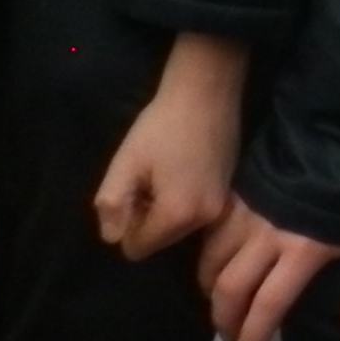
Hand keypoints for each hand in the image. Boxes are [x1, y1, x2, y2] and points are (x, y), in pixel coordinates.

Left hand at [93, 33, 248, 259]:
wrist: (207, 92)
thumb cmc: (161, 126)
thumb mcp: (126, 163)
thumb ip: (112, 205)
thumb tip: (111, 237)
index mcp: (178, 215)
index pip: (136, 248)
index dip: (126, 223)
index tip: (132, 191)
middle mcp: (205, 219)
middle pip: (159, 241)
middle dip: (146, 219)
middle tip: (147, 180)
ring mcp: (221, 207)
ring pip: (177, 229)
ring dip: (164, 210)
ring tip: (164, 174)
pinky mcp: (228, 194)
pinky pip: (195, 215)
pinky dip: (183, 201)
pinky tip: (181, 170)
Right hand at [197, 197, 339, 340]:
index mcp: (303, 252)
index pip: (268, 305)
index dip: (254, 334)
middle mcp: (267, 235)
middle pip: (230, 287)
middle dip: (223, 317)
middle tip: (226, 333)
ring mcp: (249, 209)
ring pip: (212, 257)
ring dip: (208, 285)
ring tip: (217, 300)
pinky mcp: (241, 188)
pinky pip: (212, 227)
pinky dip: (207, 249)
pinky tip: (213, 260)